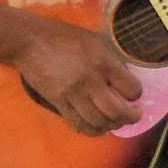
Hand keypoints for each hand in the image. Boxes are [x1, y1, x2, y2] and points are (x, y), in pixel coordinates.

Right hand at [12, 16, 142, 135]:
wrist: (30, 42)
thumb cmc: (66, 38)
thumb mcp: (97, 41)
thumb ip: (113, 60)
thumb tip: (127, 78)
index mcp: (103, 63)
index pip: (130, 89)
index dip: (137, 95)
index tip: (135, 95)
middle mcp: (90, 81)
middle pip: (116, 111)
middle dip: (130, 117)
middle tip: (134, 115)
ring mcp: (72, 94)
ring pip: (98, 121)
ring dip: (112, 125)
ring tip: (117, 122)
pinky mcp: (58, 102)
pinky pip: (78, 123)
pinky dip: (93, 130)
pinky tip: (99, 127)